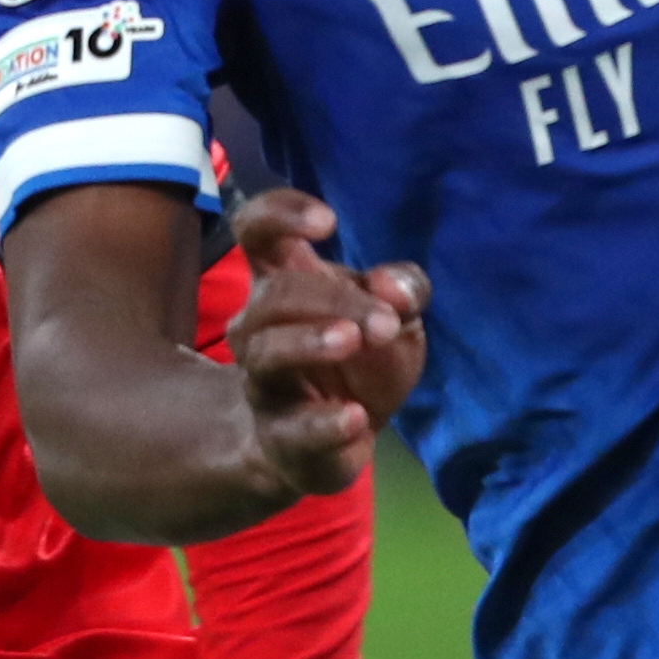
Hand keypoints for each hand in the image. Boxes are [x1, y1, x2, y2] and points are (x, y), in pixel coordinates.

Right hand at [223, 189, 427, 498]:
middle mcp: (258, 328)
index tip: (328, 222)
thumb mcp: (397, 316)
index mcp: (283, 283)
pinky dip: (324, 425)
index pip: (254, 230)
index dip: (279, 213)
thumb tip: (393, 286)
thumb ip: (404, 289)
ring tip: (353, 339)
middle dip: (334, 298)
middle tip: (387, 321)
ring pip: (266, 353)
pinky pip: (294, 430)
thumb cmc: (359, 362)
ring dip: (311, 342)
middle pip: (276, 295)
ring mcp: (263, 385)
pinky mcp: (282, 439)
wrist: (330, 445)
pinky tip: (355, 418)